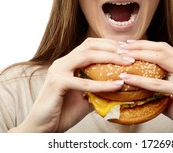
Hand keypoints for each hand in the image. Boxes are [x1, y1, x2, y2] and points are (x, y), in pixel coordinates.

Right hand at [9, 38, 131, 132]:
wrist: (42, 128)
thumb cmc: (63, 112)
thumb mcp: (85, 96)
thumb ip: (99, 88)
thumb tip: (121, 86)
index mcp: (68, 62)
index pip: (90, 44)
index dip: (109, 44)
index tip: (127, 49)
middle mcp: (62, 62)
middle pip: (90, 45)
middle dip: (112, 48)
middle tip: (130, 55)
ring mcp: (58, 71)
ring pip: (87, 56)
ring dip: (110, 58)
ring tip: (127, 63)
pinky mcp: (57, 83)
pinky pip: (84, 82)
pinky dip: (103, 84)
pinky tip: (117, 85)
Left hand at [118, 40, 172, 132]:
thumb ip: (160, 90)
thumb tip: (139, 90)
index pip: (165, 48)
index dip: (147, 44)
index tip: (130, 45)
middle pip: (162, 49)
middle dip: (140, 46)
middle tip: (122, 47)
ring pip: (161, 59)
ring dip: (139, 56)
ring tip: (122, 57)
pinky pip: (159, 83)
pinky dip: (141, 80)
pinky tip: (128, 78)